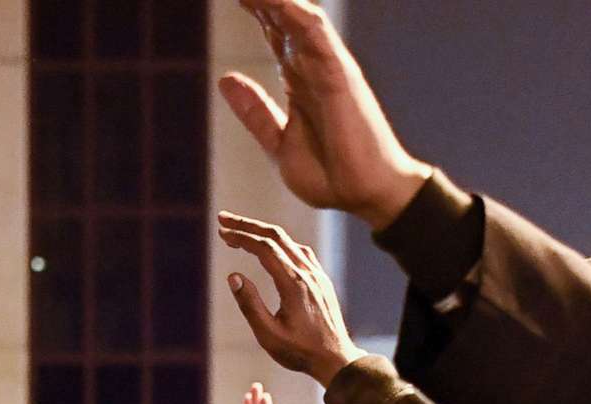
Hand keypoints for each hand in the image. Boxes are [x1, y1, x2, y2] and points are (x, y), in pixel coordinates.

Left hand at [219, 0, 429, 226]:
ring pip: (299, 18)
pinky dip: (295, 13)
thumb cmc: (332, 175)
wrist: (365, 196)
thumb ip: (255, 112)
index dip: (258, 11)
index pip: (276, 35)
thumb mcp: (279, 144)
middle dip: (262, 0)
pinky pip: (317, 35)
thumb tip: (225, 79)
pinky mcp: (339, 75)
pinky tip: (275, 1)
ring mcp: (327, 68)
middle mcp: (314, 68)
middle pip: (285, 19)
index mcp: (300, 82)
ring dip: (275, 0)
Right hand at [220, 211, 364, 384]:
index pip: (264, 247)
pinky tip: (270, 247)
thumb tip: (233, 276)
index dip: (241, 236)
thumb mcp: (268, 335)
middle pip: (275, 236)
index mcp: (293, 284)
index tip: (222, 231)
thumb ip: (250, 305)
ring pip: (288, 241)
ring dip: (263, 232)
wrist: (336, 359)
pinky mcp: (321, 280)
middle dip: (247, 225)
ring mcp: (317, 275)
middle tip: (224, 219)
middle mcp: (307, 273)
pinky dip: (280, 243)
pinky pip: (300, 251)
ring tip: (242, 232)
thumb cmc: (300, 352)